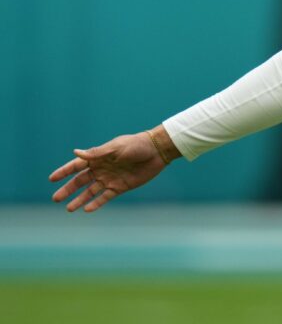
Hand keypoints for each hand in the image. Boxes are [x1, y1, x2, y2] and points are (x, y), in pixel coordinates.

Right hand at [49, 130, 171, 211]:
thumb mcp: (116, 148)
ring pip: (91, 191)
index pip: (77, 165)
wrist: (157, 151)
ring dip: (80, 199)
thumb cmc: (136, 145)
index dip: (64, 172)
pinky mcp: (121, 187)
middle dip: (68, 189)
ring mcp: (110, 178)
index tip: (52, 179)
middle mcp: (102, 169)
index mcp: (99, 157)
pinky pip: (105, 197)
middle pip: (81, 181)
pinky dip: (96, 203)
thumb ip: (96, 153)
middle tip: (55, 198)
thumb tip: (75, 152)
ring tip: (68, 209)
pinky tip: (87, 209)